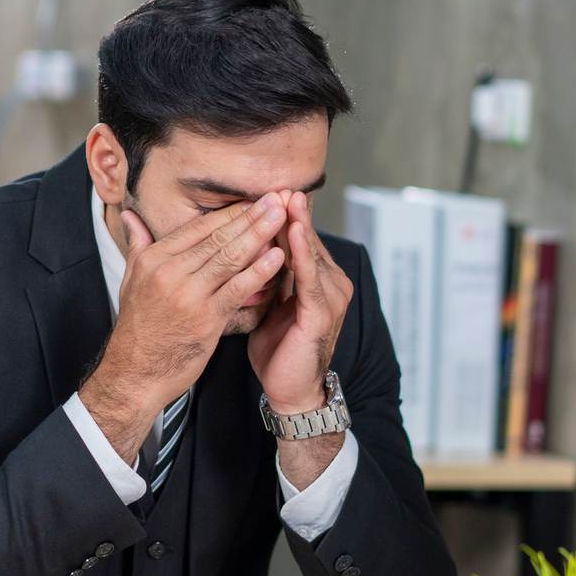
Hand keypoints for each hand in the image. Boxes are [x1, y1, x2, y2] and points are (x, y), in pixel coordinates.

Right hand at [79, 192, 289, 458]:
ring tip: (283, 217)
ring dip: (260, 235)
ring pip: (230, 257)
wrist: (135, 373)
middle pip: (218, 237)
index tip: (253, 200)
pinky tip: (278, 257)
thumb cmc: (138, 328)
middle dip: (251, 216)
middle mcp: (169, 271)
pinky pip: (238, 288)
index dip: (230, 212)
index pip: (199, 227)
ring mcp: (188, 294)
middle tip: (277, 198)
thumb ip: (138, 245)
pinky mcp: (206, 318)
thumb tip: (130, 215)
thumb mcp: (131, 280)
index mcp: (154, 259)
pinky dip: (259, 271)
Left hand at [248, 191, 352, 413]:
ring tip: (286, 199)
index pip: (298, 240)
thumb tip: (245, 249)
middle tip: (279, 184)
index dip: (283, 217)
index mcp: (317, 280)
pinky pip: (309, 278)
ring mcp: (330, 298)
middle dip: (291, 213)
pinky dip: (301, 254)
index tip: (267, 190)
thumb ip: (266, 276)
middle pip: (306, 241)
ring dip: (298, 225)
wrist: (289, 391)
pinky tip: (292, 234)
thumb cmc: (278, 349)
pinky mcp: (322, 313)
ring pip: (309, 254)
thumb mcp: (269, 304)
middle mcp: (330, 283)